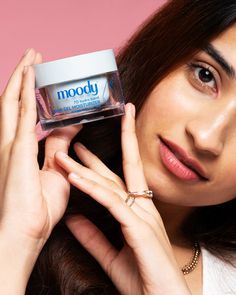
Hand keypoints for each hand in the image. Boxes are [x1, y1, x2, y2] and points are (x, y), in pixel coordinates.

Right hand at [0, 48, 80, 246]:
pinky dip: (25, 93)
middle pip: (14, 102)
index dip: (31, 95)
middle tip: (33, 57)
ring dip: (22, 78)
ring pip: (13, 102)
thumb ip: (61, 145)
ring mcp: (9, 145)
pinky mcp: (15, 150)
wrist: (24, 232)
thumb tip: (72, 126)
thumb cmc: (39, 208)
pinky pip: (22, 114)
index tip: (41, 79)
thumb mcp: (57, 170)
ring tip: (31, 56)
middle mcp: (10, 143)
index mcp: (20, 149)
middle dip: (23, 78)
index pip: (25, 114)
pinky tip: (31, 74)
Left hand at [55, 103, 190, 294]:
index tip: (82, 151)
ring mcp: (142, 216)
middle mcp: (142, 208)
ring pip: (111, 184)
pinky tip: (75, 178)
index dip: (100, 163)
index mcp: (138, 212)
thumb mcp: (111, 255)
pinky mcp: (139, 228)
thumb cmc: (143, 279)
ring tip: (64, 154)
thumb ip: (93, 236)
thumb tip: (73, 220)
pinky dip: (92, 189)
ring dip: (86, 168)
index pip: (118, 180)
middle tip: (74, 140)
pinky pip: (111, 202)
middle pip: (116, 173)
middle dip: (97, 154)